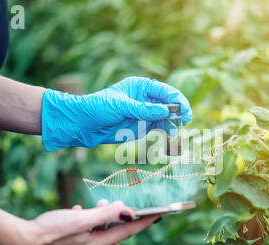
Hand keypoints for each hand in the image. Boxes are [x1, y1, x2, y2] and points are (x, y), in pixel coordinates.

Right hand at [9, 200, 159, 244]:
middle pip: (117, 235)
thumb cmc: (51, 230)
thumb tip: (126, 210)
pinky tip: (78, 211)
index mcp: (97, 244)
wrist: (24, 242)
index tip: (158, 214)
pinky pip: (87, 232)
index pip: (128, 231)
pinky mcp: (71, 244)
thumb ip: (104, 214)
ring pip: (101, 233)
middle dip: (122, 220)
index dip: (144, 222)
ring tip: (97, 205)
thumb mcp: (81, 219)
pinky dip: (88, 221)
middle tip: (118, 206)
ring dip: (103, 219)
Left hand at [41, 76, 191, 150]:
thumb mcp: (121, 106)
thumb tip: (164, 111)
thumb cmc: (98, 108)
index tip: (183, 108)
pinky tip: (172, 134)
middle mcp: (146, 99)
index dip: (175, 99)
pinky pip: (159, 128)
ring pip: (166, 117)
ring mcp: (145, 113)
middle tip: (186, 118)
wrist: (83, 124)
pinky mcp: (142, 127)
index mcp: (141, 86)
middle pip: (168, 104)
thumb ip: (143, 109)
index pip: (164, 91)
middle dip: (179, 110)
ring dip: (174, 122)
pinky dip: (167, 131)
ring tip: (180, 128)